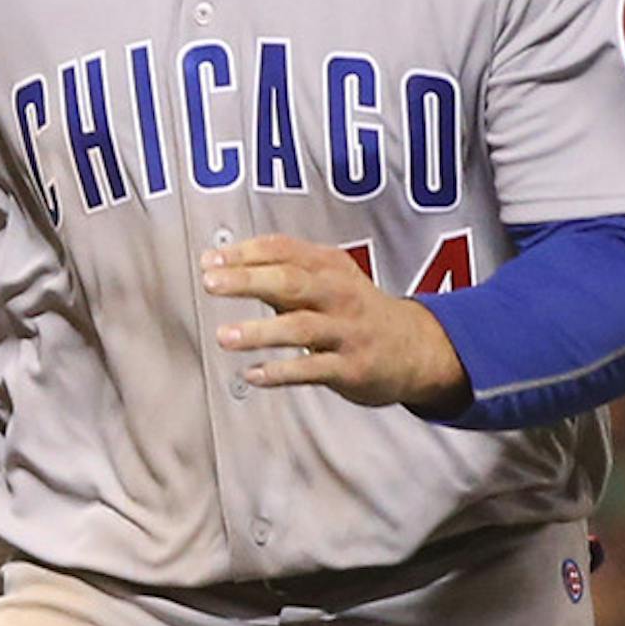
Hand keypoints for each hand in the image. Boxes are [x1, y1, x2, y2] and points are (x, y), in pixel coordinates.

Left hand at [202, 235, 468, 410]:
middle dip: (248, 281)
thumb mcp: (329, 279)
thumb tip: (225, 268)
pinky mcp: (351, 368)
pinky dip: (281, 372)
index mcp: (329, 266)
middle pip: (290, 282)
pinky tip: (253, 375)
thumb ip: (284, 273)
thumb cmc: (356, 311)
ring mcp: (346, 331)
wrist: (415, 348)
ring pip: (300, 327)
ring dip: (260, 331)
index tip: (209, 259)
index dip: (245, 252)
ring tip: (224, 336)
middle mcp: (339, 294)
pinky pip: (313, 369)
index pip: (283, 250)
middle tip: (209, 283)